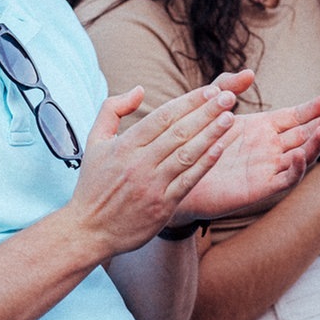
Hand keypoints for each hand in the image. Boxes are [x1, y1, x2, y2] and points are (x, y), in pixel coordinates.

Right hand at [66, 81, 240, 256]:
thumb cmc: (93, 184)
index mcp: (125, 146)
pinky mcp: (162, 206)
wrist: (88, 231)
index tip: (210, 90)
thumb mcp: (94, 141)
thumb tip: (140, 89)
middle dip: (207, 112)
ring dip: (211, 134)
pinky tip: (220, 148)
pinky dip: (205, 163)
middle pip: (179, 132)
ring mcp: (152, 185)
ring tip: (230, 117)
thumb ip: (112, 109)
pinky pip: (188, 181)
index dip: (189, 101)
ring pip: (187, 154)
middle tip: (228, 96)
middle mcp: (140, 163)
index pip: (163, 116)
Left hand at [175, 71, 319, 222]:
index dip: (312, 108)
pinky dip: (297, 167)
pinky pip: (285, 178)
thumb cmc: (194, 141)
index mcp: (263, 127)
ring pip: (302, 156)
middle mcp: (270, 147)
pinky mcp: (260, 187)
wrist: (176, 174)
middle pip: (307, 134)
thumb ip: (227, 86)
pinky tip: (300, 153)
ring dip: (316, 144)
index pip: (296, 116)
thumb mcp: (210, 107)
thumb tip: (249, 73)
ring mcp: (268, 168)